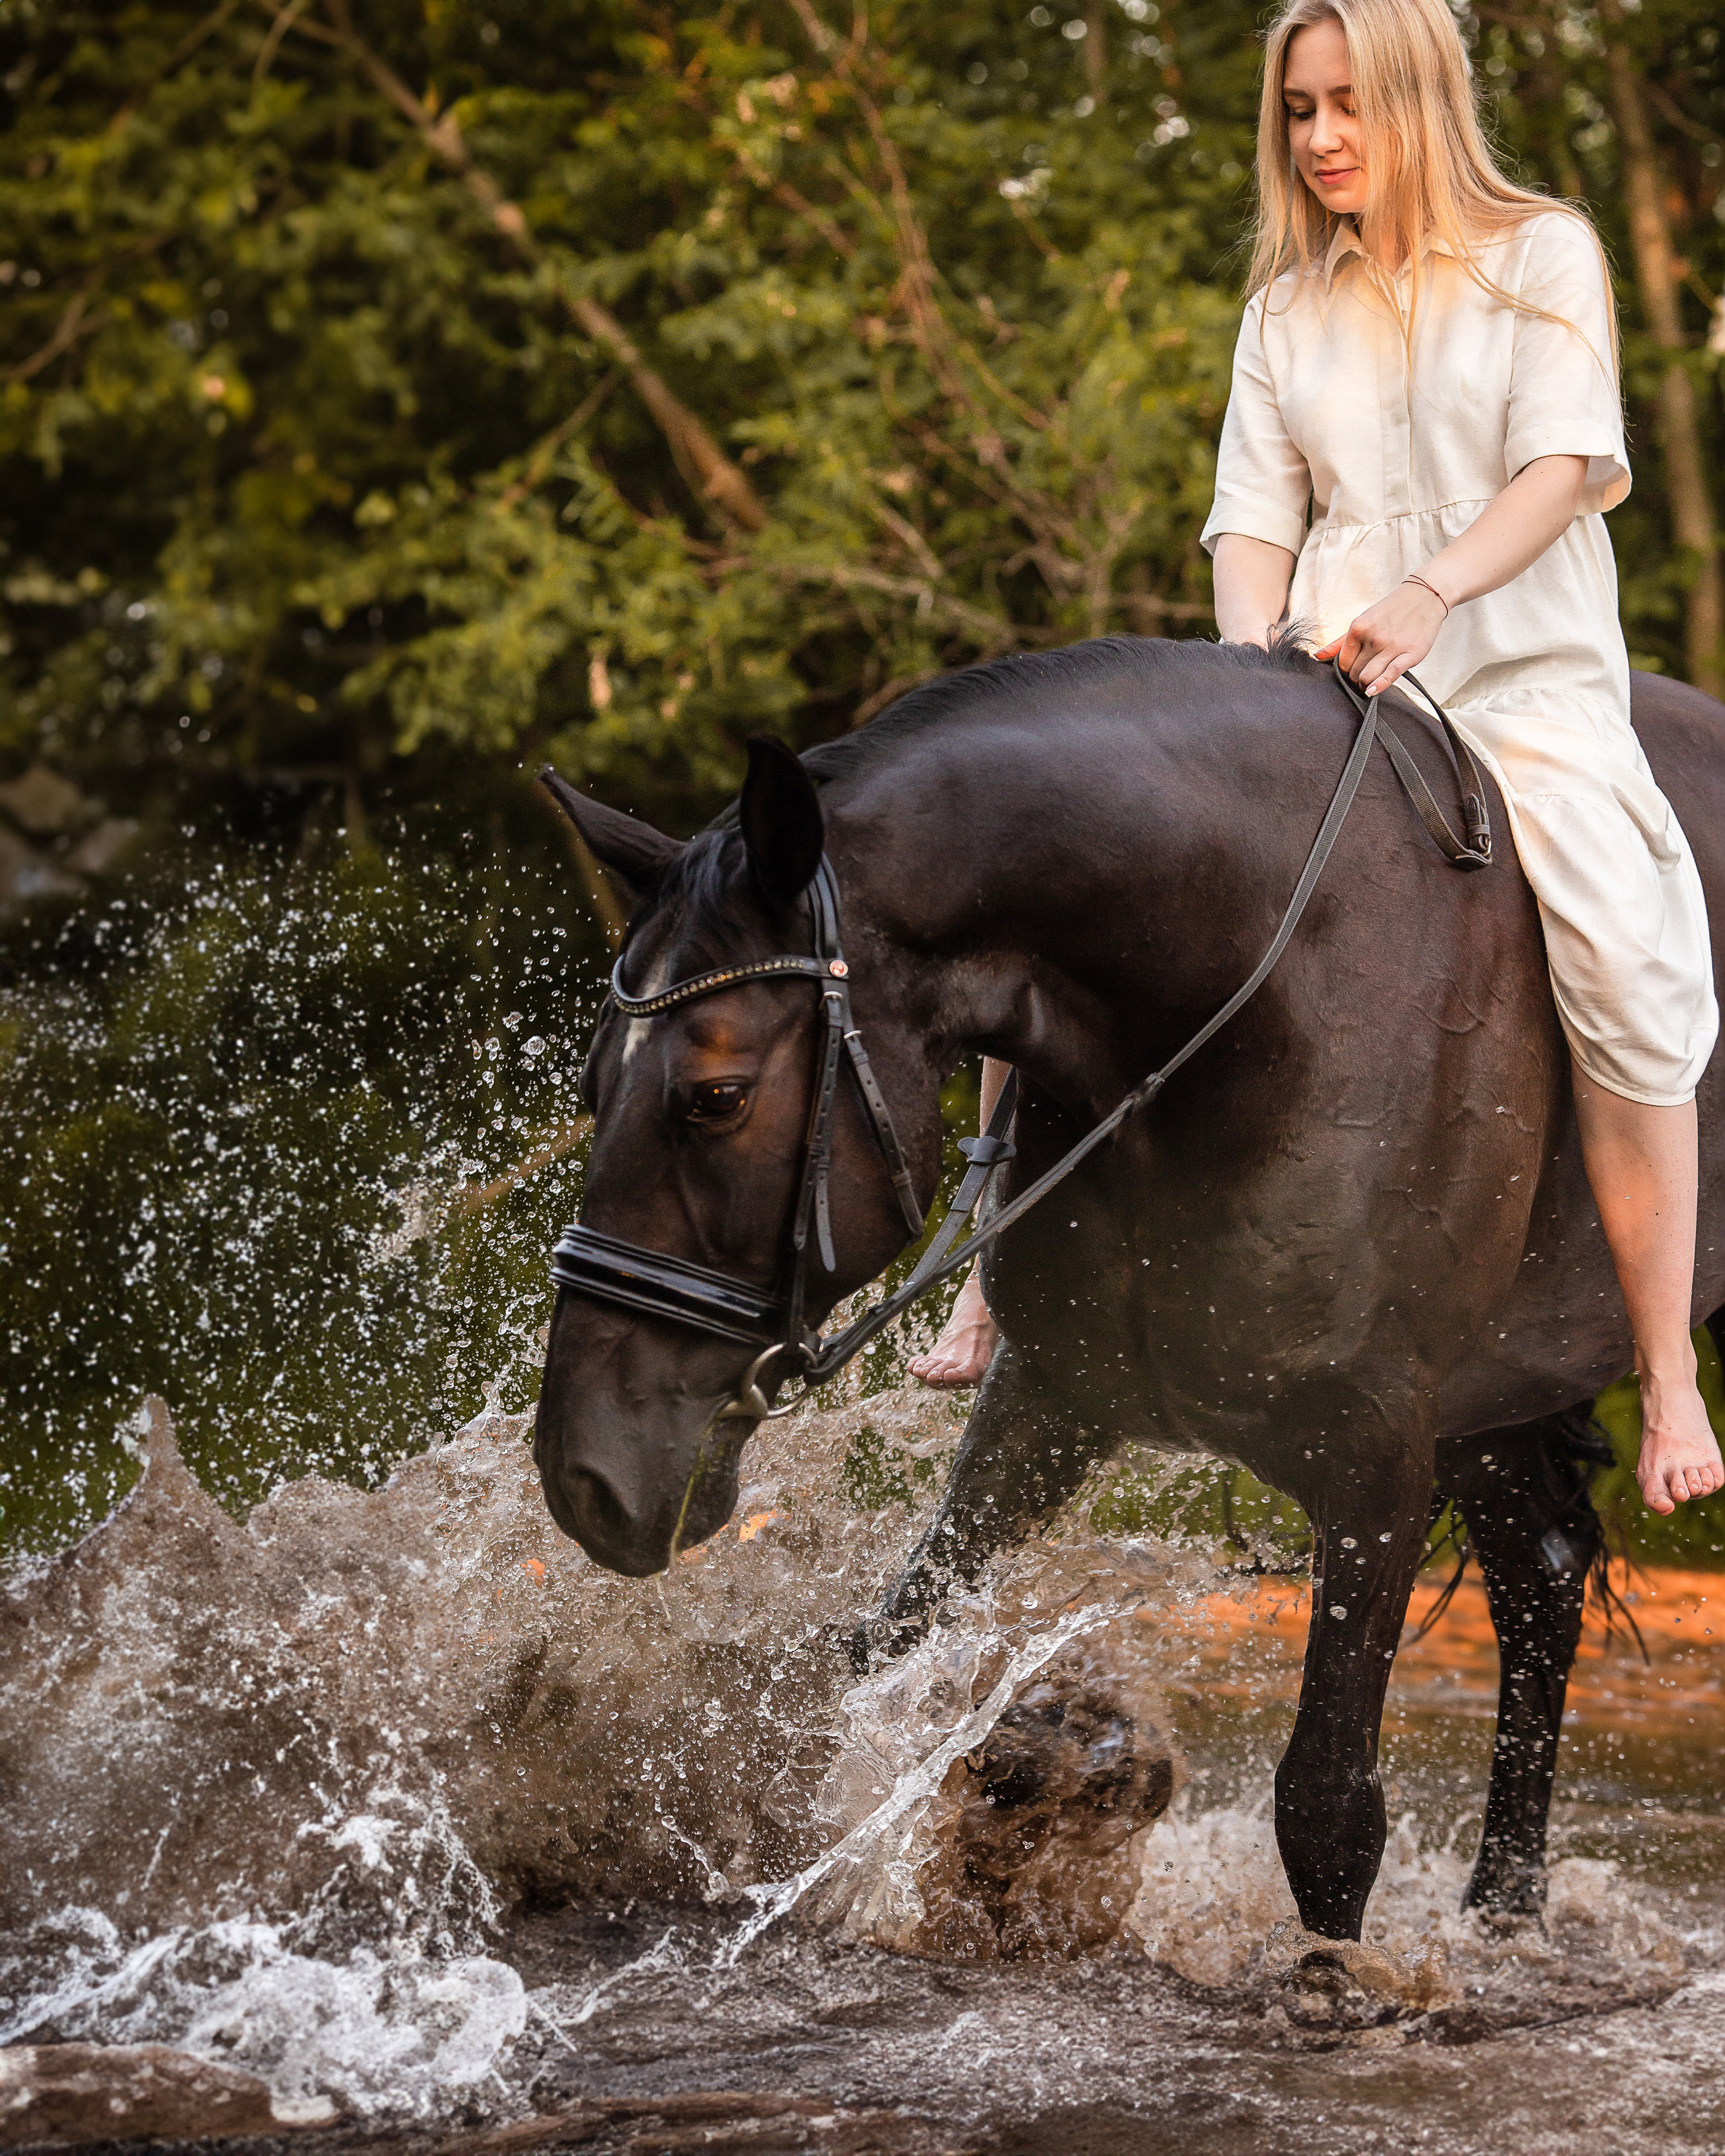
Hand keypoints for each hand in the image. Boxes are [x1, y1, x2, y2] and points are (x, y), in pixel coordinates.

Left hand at [1313, 579, 1447, 697]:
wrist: (1424, 597)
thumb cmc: (1390, 611)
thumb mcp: (1362, 621)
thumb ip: (1339, 642)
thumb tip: (1317, 657)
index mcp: (1359, 628)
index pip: (1343, 663)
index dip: (1346, 670)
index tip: (1353, 670)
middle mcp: (1374, 637)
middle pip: (1354, 672)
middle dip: (1356, 678)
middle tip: (1362, 676)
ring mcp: (1392, 645)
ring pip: (1368, 677)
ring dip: (1366, 684)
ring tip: (1369, 682)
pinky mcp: (1410, 654)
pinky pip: (1390, 675)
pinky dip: (1378, 686)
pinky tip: (1372, 691)